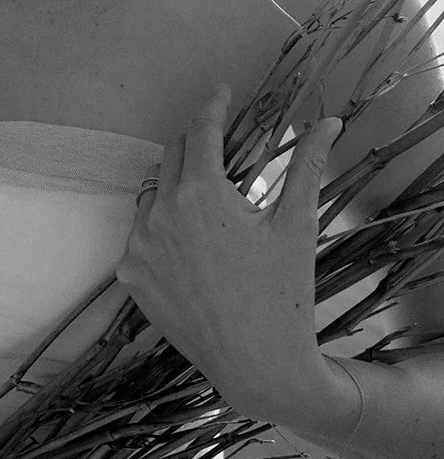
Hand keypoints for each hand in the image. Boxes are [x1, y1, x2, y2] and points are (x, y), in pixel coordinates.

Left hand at [115, 84, 342, 419]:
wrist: (258, 366)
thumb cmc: (284, 293)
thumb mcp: (296, 224)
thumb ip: (306, 165)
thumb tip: (328, 122)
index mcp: (202, 193)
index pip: (201, 130)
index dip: (214, 106)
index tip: (222, 92)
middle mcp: (161, 212)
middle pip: (174, 156)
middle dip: (198, 145)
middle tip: (223, 149)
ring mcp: (139, 245)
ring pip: (153, 194)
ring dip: (177, 188)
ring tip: (210, 206)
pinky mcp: (130, 275)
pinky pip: (141, 234)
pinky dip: (161, 228)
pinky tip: (190, 244)